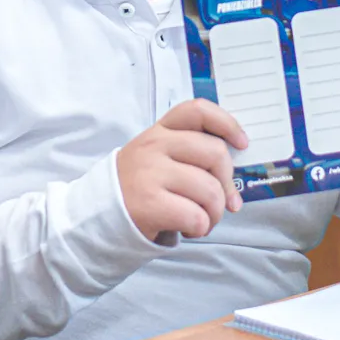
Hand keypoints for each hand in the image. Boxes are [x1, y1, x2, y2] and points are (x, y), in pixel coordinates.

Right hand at [116, 99, 247, 241]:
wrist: (97, 215)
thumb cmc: (138, 188)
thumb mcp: (157, 158)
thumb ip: (190, 155)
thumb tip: (232, 181)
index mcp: (159, 131)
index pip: (197, 111)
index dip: (227, 123)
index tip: (242, 143)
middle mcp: (154, 146)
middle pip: (215, 154)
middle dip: (227, 184)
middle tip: (223, 202)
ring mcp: (150, 173)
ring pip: (210, 190)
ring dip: (214, 213)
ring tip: (202, 220)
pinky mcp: (149, 203)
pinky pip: (196, 215)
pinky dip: (200, 227)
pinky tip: (188, 229)